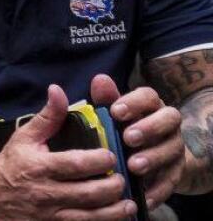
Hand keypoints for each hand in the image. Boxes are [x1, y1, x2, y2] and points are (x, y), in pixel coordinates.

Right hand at [0, 84, 136, 219]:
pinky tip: (114, 219)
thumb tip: (58, 90)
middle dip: (113, 186)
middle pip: (90, 193)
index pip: (76, 165)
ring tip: (128, 203)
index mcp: (40, 167)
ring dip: (115, 211)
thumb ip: (47, 117)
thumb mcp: (24, 138)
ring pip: (91, 218)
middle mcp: (46, 193)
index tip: (111, 155)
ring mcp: (51, 216)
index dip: (100, 161)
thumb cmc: (10, 166)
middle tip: (122, 178)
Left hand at [91, 73, 184, 207]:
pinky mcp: (176, 172)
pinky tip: (142, 196)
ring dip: (153, 158)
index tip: (115, 112)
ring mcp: (174, 147)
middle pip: (169, 118)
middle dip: (150, 127)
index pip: (148, 96)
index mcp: (149, 105)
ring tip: (133, 166)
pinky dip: (157, 189)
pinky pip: (171, 180)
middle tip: (128, 138)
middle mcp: (167, 123)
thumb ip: (105, 99)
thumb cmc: (118, 129)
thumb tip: (99, 79)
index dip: (134, 102)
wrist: (142, 157)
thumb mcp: (110, 115)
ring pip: (172, 149)